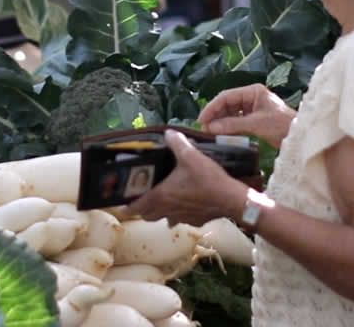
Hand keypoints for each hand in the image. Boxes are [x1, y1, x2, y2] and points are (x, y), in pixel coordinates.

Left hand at [127, 130, 245, 225]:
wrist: (232, 200)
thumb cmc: (208, 179)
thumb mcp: (191, 156)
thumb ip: (177, 143)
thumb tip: (168, 133)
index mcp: (162, 196)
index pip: (136, 206)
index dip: (126, 205)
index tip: (121, 202)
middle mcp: (168, 210)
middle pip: (147, 215)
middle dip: (142, 208)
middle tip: (141, 197)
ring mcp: (181, 218)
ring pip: (163, 219)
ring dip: (159, 212)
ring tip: (162, 200)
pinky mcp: (194, 221)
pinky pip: (180, 219)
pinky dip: (178, 214)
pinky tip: (185, 204)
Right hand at [199, 83, 294, 148]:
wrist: (301, 137)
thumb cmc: (282, 125)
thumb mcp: (256, 124)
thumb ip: (232, 125)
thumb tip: (210, 128)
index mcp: (253, 91)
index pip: (226, 96)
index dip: (212, 107)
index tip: (202, 120)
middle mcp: (252, 97)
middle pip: (227, 104)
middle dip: (215, 115)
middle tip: (203, 128)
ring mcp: (254, 109)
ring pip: (231, 113)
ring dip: (221, 122)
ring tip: (209, 132)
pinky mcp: (255, 120)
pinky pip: (237, 122)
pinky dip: (229, 127)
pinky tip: (221, 134)